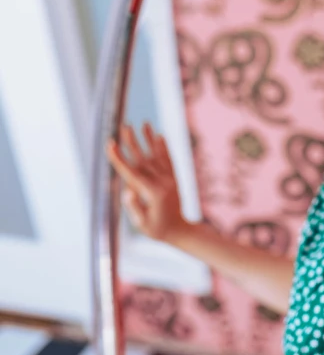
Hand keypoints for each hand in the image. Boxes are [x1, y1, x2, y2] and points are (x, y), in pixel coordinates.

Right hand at [105, 122, 189, 243]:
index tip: (110, 144)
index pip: (132, 172)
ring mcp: (170, 179)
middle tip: (124, 126)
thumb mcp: (142, 224)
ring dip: (149, 139)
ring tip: (143, 123)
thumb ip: (134, 207)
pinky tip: (159, 136)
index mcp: (152, 193)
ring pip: (157, 156)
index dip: (120, 158)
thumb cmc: (157, 230)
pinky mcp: (174, 178)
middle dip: (133, 142)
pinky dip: (164, 147)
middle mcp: (162, 183)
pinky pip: (168, 160)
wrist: (180, 231)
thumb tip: (127, 191)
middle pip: (144, 159)